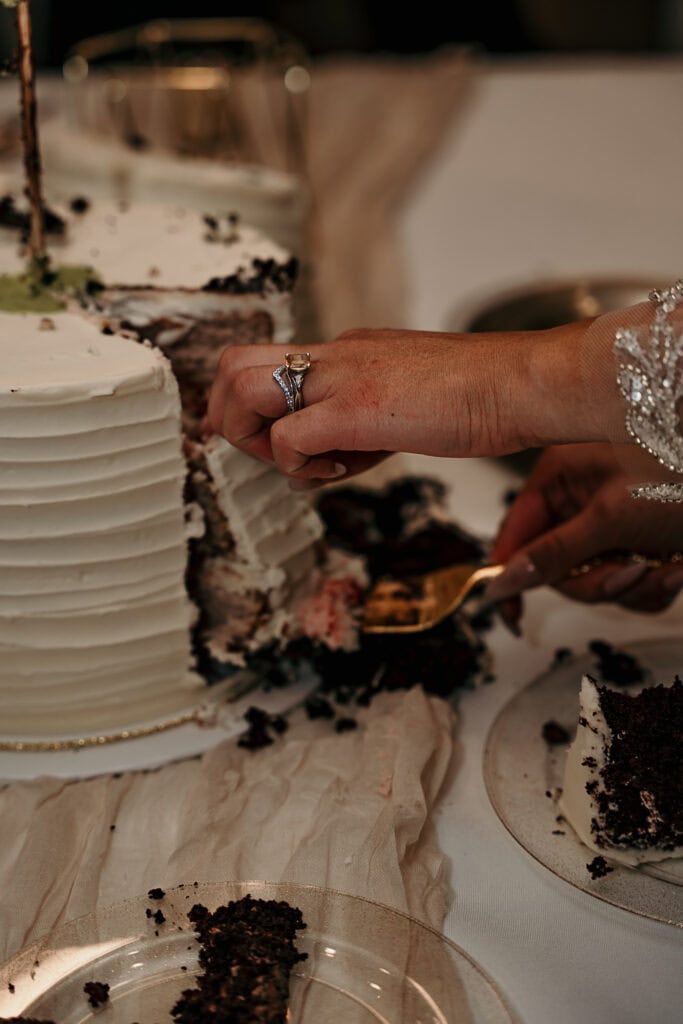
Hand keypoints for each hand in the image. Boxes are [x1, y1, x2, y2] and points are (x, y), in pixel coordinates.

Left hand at [206, 321, 619, 486]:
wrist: (521, 384)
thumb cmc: (480, 395)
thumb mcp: (404, 404)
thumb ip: (357, 429)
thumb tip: (319, 463)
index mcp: (345, 351)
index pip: (267, 364)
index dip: (250, 408)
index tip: (266, 443)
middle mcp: (333, 355)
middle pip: (232, 363)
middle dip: (229, 418)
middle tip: (261, 453)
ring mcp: (341, 378)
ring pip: (242, 390)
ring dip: (253, 439)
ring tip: (300, 464)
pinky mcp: (356, 409)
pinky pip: (289, 438)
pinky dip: (297, 465)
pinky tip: (340, 470)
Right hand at [488, 444, 682, 612]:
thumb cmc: (679, 469)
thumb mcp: (610, 518)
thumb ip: (552, 554)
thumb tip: (504, 580)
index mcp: (561, 478)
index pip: (514, 534)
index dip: (510, 574)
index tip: (507, 613)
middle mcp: (582, 501)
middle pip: (558, 569)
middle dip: (597, 581)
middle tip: (627, 570)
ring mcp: (613, 525)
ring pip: (598, 583)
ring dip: (632, 585)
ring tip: (662, 561)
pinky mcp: (641, 545)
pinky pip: (630, 586)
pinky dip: (655, 584)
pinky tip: (677, 563)